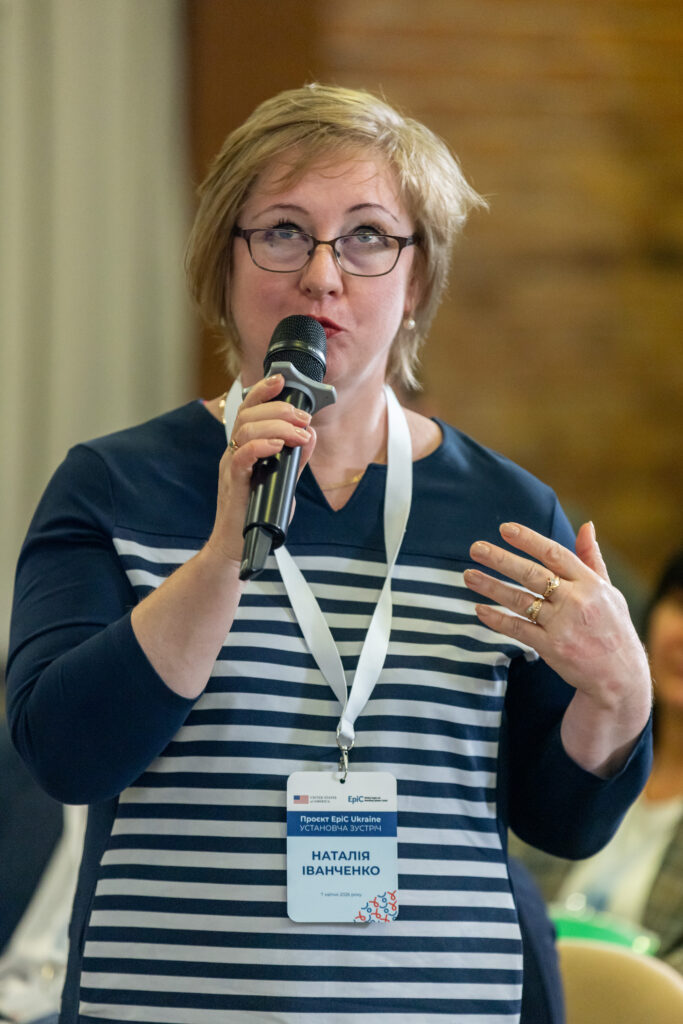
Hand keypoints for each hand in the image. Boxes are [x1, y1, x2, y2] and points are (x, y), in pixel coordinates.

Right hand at [206, 373, 316, 563]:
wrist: (240, 545)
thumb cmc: (257, 514)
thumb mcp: (283, 480)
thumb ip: (296, 458)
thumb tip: (310, 435)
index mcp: (243, 446)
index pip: (249, 409)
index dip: (263, 391)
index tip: (282, 380)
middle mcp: (234, 451)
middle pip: (249, 413)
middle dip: (280, 408)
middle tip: (304, 417)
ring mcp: (230, 465)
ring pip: (246, 429)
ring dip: (277, 425)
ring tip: (298, 433)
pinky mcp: (232, 483)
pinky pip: (241, 455)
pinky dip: (261, 446)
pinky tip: (278, 446)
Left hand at [463, 521, 651, 715]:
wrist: (620, 676)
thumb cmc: (612, 628)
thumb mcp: (609, 590)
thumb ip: (592, 558)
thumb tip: (585, 525)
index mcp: (590, 583)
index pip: (554, 553)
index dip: (528, 539)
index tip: (504, 529)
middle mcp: (576, 601)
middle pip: (532, 574)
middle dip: (501, 559)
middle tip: (476, 548)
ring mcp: (563, 625)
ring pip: (520, 600)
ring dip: (491, 587)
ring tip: (468, 576)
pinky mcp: (552, 647)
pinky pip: (518, 629)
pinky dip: (497, 620)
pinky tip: (479, 609)